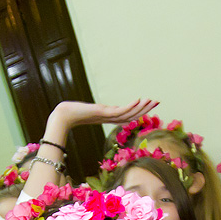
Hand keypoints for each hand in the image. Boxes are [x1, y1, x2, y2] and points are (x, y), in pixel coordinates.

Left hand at [44, 99, 158, 134]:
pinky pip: (119, 111)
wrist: (63, 116)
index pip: (127, 115)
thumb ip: (100, 110)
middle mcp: (109, 118)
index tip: (149, 104)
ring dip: (140, 108)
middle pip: (131, 115)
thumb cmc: (73, 113)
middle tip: (157, 102)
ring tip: (151, 101)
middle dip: (144, 109)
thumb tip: (107, 109)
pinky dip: (129, 106)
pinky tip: (138, 101)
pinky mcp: (102, 113)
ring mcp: (106, 116)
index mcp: (108, 118)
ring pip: (128, 114)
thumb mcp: (90, 110)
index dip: (139, 111)